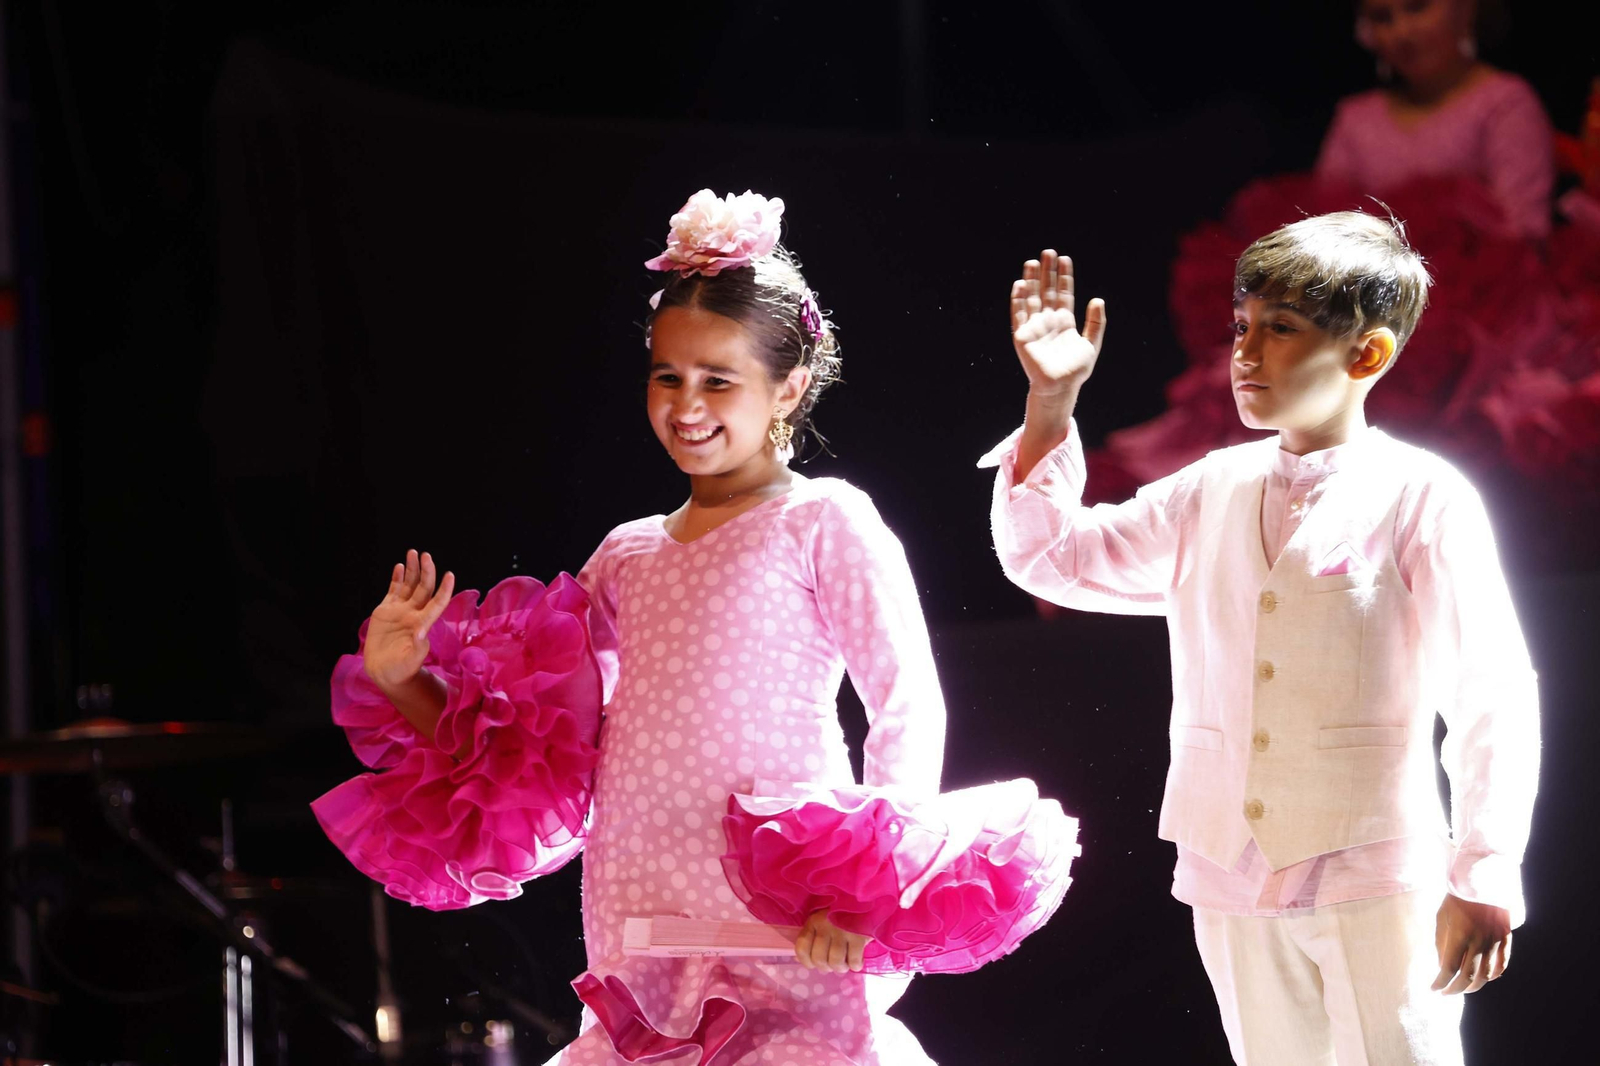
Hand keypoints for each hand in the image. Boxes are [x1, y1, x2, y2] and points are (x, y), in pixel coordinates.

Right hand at [362, 549, 456, 691]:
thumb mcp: (410, 661)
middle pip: (423, 588)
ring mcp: (400, 611)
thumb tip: (421, 632)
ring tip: (414, 553)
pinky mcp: (386, 611)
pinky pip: (394, 590)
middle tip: (426, 555)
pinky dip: (397, 578)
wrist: (386, 672)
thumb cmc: (402, 670)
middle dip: (426, 571)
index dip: (444, 590)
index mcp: (422, 624)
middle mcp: (413, 613)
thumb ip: (416, 647)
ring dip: (413, 569)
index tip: (450, 575)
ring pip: (409, 585)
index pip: (437, 602)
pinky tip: (400, 566)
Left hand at [793, 910, 869, 973]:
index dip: (806, 961)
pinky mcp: (860, 936)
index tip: (813, 964)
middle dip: (826, 967)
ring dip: (841, 968)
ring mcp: (843, 930)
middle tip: (833, 963)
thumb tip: (798, 959)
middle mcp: (826, 925)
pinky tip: (857, 959)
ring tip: (845, 963)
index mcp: (814, 921)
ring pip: (835, 962)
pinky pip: (854, 961)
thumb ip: (811, 939)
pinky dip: (855, 965)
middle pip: (819, 958)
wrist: (867, 903)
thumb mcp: (823, 922)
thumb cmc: (842, 916)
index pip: (802, 947)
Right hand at [1010, 249, 1106, 397]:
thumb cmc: (1076, 370)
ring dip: (1032, 280)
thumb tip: (1098, 300)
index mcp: (1065, 322)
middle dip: (1047, 272)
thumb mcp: (1092, 344)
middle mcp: (1048, 321)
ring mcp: (1035, 327)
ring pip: (1032, 298)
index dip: (1064, 277)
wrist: (1060, 387)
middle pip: (1047, 291)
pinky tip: (1020, 284)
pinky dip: (1018, 299)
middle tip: (1048, 252)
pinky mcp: (1023, 336)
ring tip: (1032, 262)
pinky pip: (1019, 314)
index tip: (1064, 259)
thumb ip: (1096, 323)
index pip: (1064, 293)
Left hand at [1432, 893, 1511, 994]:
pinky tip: (1485, 978)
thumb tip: (1442, 966)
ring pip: (1487, 975)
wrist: (1482, 879)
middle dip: (1456, 989)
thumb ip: (1441, 943)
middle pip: (1468, 977)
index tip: (1433, 989)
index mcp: (1459, 934)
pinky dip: (1494, 975)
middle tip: (1446, 992)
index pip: (1449, 968)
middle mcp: (1478, 941)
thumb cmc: (1456, 897)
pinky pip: (1502, 964)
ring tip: (1463, 987)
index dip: (1441, 982)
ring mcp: (1494, 941)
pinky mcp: (1505, 938)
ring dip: (1474, 985)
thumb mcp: (1441, 917)